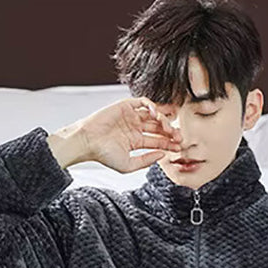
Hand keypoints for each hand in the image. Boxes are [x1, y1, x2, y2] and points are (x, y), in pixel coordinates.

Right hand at [51, 97, 183, 172]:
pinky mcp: (125, 106)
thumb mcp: (128, 165)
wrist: (88, 142)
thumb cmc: (103, 155)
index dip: (169, 143)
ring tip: (169, 128)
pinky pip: (143, 102)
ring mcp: (131, 116)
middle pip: (158, 127)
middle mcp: (134, 128)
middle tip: (179, 137)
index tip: (178, 147)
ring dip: (164, 120)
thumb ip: (146, 161)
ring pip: (154, 115)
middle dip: (170, 132)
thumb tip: (162, 155)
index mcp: (135, 141)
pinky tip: (156, 115)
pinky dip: (152, 106)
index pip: (157, 141)